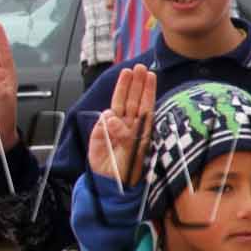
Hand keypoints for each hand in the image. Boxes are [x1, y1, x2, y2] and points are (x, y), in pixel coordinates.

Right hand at [87, 65, 157, 186]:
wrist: (111, 183)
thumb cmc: (127, 169)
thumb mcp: (133, 153)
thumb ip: (125, 135)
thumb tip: (111, 116)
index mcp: (141, 129)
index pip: (145, 106)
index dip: (147, 91)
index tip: (150, 75)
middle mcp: (128, 125)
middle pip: (132, 100)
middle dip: (136, 83)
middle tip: (138, 67)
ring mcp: (113, 128)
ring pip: (119, 104)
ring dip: (123, 89)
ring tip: (127, 73)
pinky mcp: (100, 134)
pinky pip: (103, 122)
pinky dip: (106, 118)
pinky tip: (110, 114)